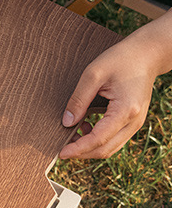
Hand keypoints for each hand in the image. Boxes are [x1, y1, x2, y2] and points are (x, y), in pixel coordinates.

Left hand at [59, 9, 171, 159]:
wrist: (146, 54)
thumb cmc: (120, 60)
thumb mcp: (93, 74)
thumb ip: (78, 99)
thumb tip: (67, 122)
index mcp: (126, 110)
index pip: (99, 139)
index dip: (78, 149)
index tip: (61, 153)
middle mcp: (134, 121)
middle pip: (105, 149)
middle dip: (82, 153)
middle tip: (61, 149)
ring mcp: (136, 123)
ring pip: (110, 148)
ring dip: (89, 148)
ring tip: (71, 136)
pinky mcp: (133, 121)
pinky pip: (114, 139)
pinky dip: (98, 140)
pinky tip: (85, 128)